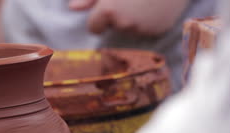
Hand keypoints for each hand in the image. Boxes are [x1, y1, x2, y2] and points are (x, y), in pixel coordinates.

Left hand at [69, 0, 188, 35]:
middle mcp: (124, 24)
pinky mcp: (157, 31)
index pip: (93, 28)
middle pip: (112, 27)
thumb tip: (72, 8)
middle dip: (117, 16)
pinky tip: (154, 5)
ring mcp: (142, 29)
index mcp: (108, 12)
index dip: (99, 17)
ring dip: (133, 18)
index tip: (107, 6)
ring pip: (129, 29)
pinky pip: (146, 29)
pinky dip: (148, 20)